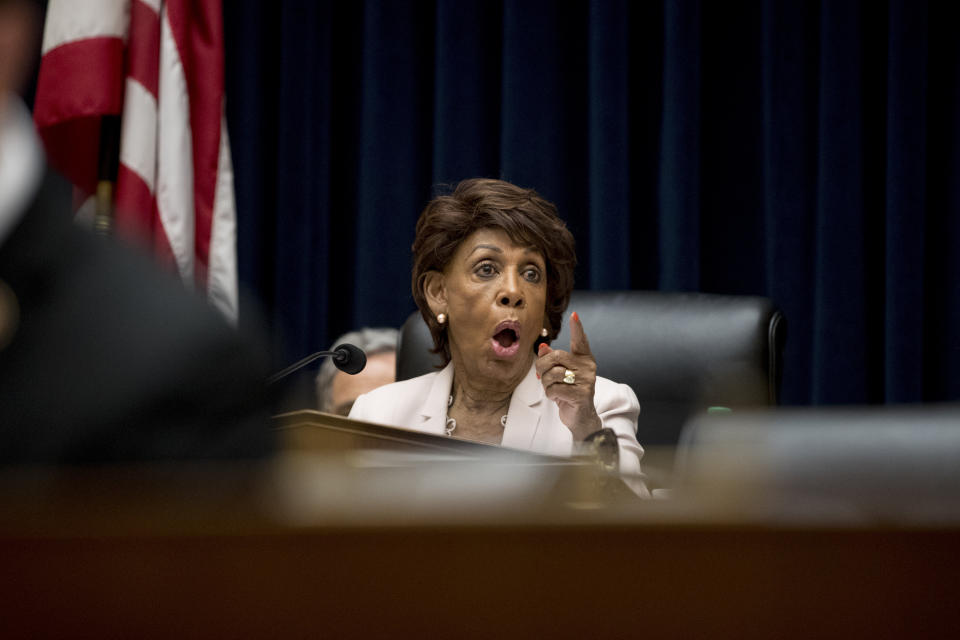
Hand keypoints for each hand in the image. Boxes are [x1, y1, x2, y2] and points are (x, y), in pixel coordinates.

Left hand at [536, 311, 601, 440]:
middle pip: (556, 356)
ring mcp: (586, 380)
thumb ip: (552, 360)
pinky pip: (555, 389)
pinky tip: (558, 398)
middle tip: (541, 376)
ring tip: (553, 389)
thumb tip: (542, 347)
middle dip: (542, 367)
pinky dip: (550, 394)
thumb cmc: (568, 392)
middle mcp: (588, 367)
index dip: (577, 328)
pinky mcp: (581, 394)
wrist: (580, 417)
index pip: (580, 341)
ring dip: (546, 384)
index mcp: (583, 360)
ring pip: (553, 374)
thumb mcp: (559, 375)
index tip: (575, 315)